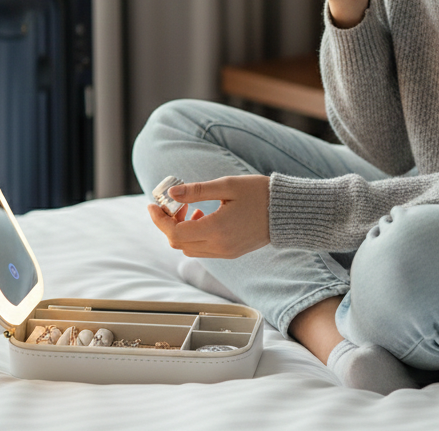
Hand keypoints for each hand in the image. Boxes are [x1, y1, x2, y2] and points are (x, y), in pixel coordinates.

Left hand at [146, 175, 269, 258]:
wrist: (286, 212)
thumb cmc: (259, 193)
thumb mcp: (227, 186)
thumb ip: (197, 191)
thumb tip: (171, 192)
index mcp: (216, 229)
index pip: (175, 232)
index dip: (159, 219)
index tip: (152, 204)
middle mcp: (218, 246)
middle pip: (178, 243)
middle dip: (168, 223)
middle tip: (171, 203)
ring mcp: (225, 252)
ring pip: (189, 248)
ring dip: (181, 230)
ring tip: (189, 208)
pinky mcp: (231, 252)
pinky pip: (202, 249)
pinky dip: (194, 235)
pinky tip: (202, 216)